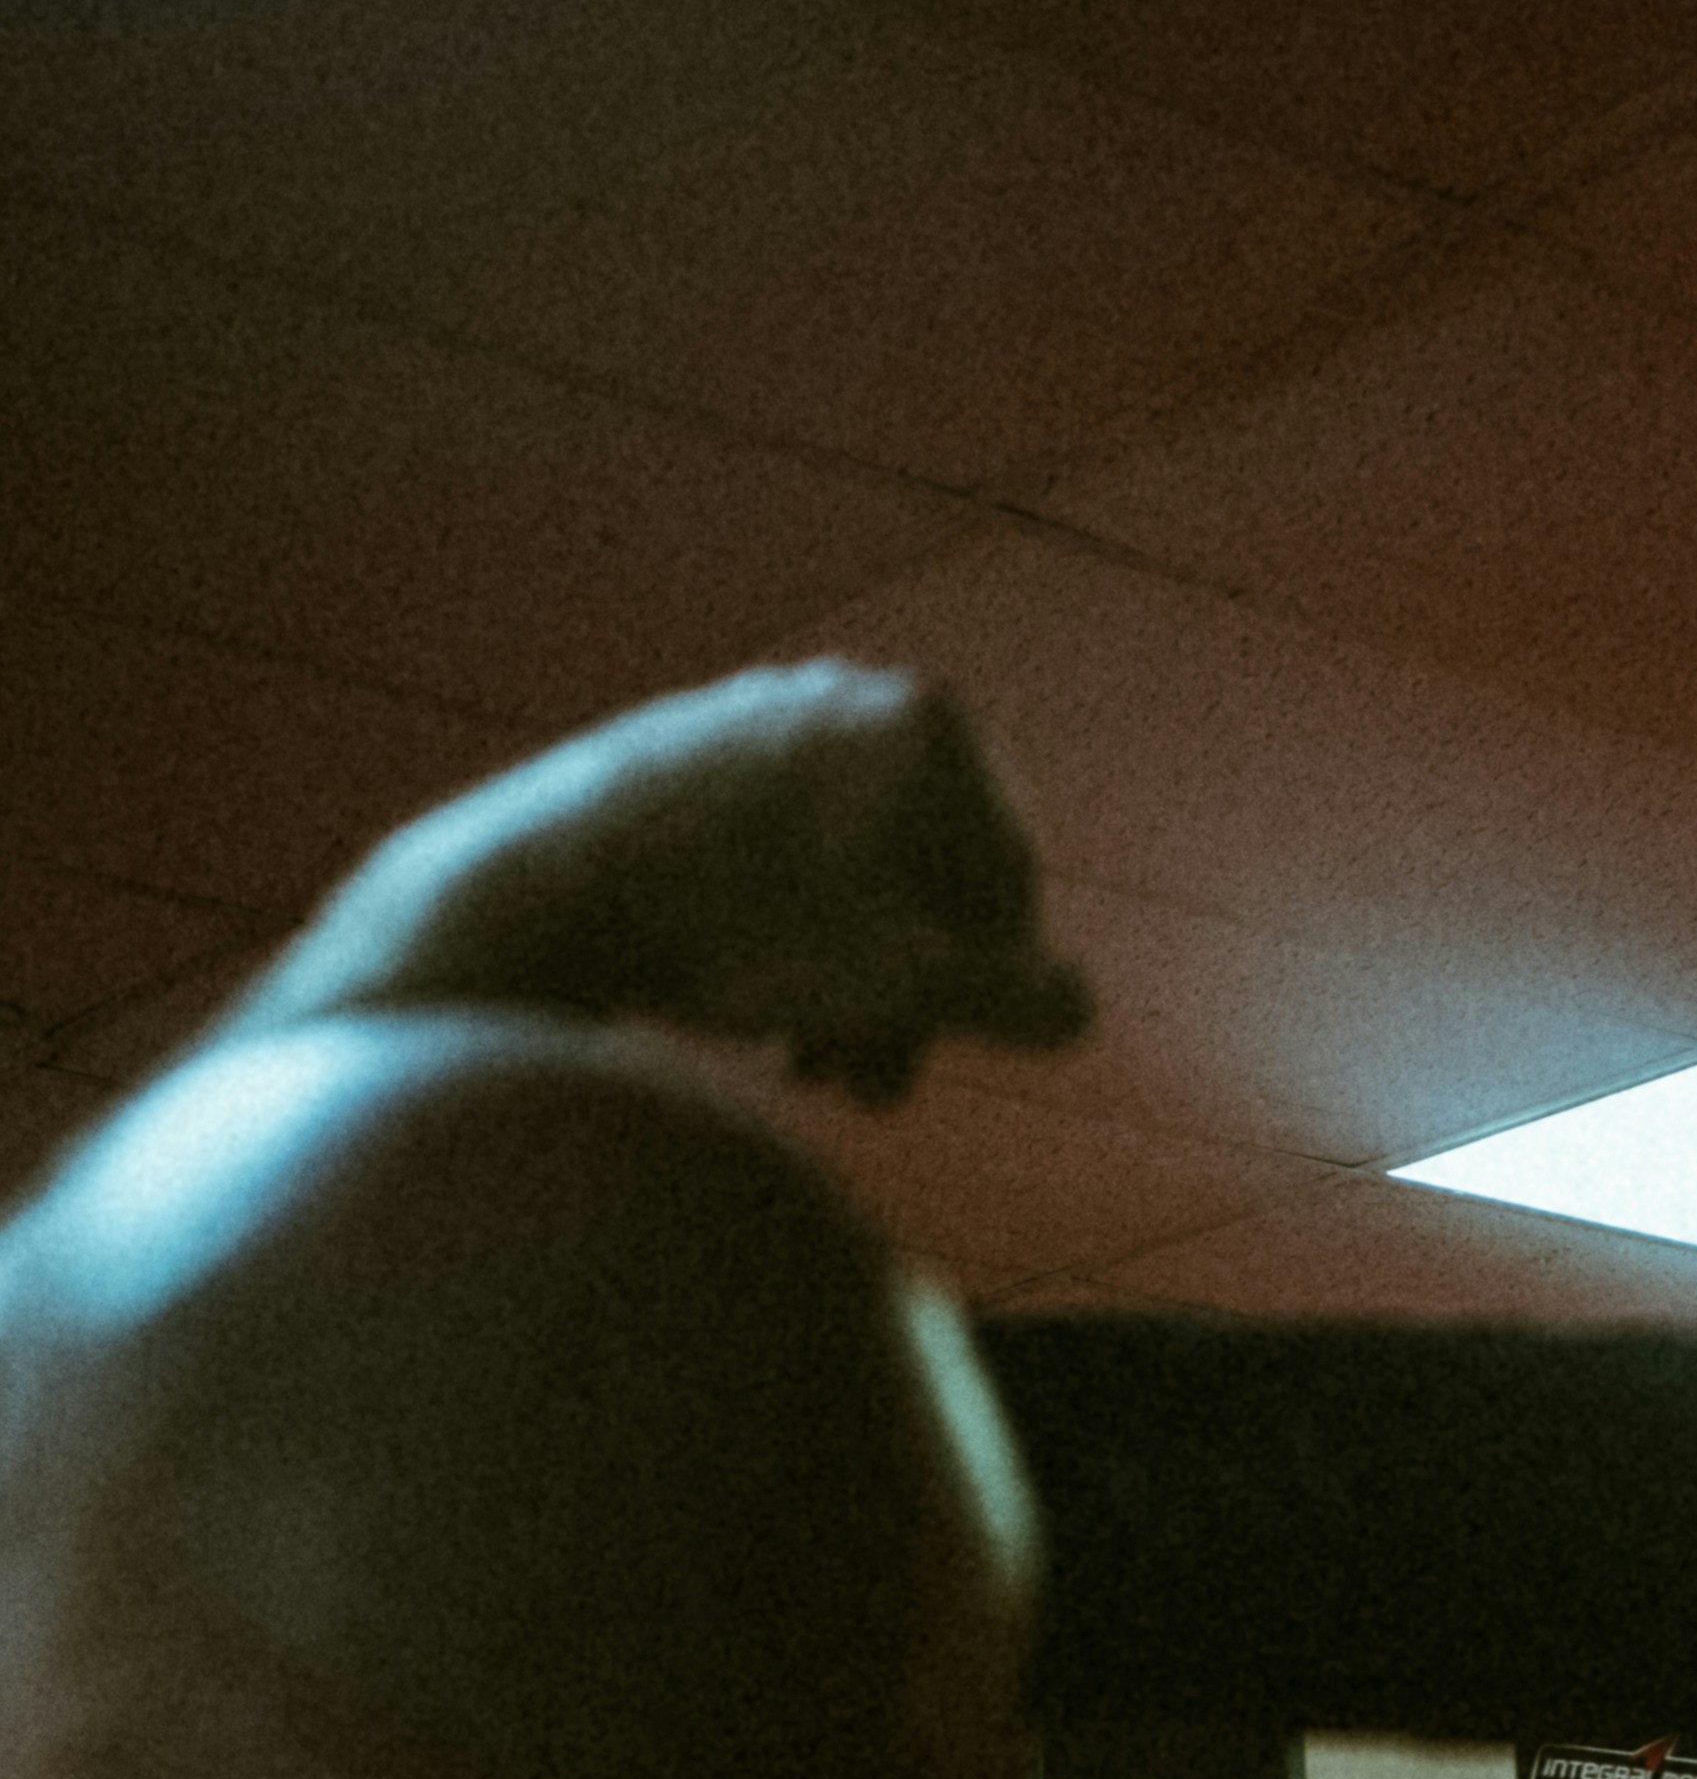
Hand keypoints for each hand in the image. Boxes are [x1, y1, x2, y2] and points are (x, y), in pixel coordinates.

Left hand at [246, 664, 1092, 1099]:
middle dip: (905, 990)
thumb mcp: (912, 989)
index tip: (922, 1064)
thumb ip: (1023, 1004)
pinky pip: (771, 854)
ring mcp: (761, 710)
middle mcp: (849, 692)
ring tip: (800, 1062)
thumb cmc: (739, 940)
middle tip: (861, 1086)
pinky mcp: (683, 745)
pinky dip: (776, 932)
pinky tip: (738, 1002)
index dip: (982, 994)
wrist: (541, 889)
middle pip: (924, 876)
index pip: (1009, 883)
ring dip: (842, 980)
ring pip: (846, 875)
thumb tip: (1073, 1009)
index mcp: (929, 724)